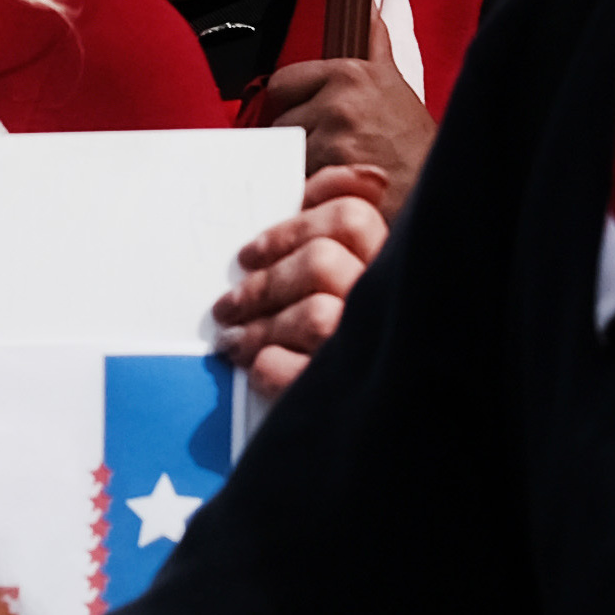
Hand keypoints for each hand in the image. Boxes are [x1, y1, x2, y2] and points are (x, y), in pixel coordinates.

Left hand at [211, 174, 392, 392]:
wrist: (378, 436)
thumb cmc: (344, 335)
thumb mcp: (347, 270)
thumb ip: (337, 223)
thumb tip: (368, 178)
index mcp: (389, 264)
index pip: (351, 217)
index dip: (290, 230)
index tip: (246, 254)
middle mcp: (389, 302)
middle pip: (322, 262)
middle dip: (263, 284)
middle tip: (226, 306)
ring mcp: (377, 350)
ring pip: (317, 315)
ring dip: (261, 328)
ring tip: (233, 342)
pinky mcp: (356, 398)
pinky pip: (305, 374)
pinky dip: (272, 369)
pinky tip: (259, 371)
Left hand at [253, 53, 432, 206]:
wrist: (436, 191)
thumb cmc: (416, 148)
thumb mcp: (394, 86)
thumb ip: (373, 43)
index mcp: (353, 74)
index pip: (284, 82)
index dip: (296, 103)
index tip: (315, 117)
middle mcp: (342, 100)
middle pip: (281, 119)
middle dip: (301, 137)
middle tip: (335, 148)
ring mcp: (335, 135)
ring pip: (287, 152)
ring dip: (305, 164)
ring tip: (341, 167)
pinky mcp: (332, 168)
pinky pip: (296, 177)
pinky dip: (309, 186)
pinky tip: (338, 184)